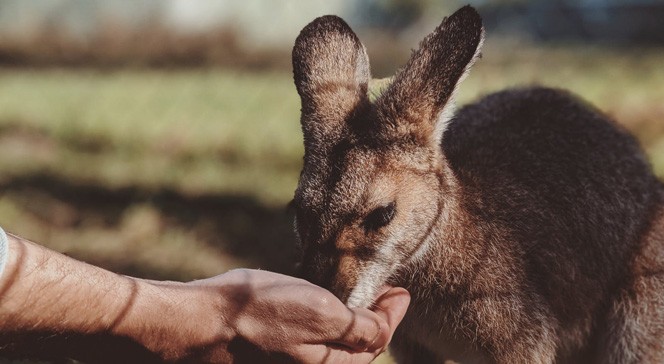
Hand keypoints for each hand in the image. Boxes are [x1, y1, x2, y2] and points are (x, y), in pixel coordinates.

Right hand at [125, 269, 409, 362]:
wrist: (190, 323)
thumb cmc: (256, 316)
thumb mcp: (319, 315)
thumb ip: (359, 328)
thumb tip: (386, 328)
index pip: (374, 344)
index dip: (393, 315)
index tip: (402, 290)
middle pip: (353, 350)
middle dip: (372, 322)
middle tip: (384, 294)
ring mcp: (283, 361)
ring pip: (328, 346)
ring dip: (346, 322)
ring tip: (354, 297)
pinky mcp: (263, 352)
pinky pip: (302, 341)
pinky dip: (317, 323)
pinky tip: (312, 303)